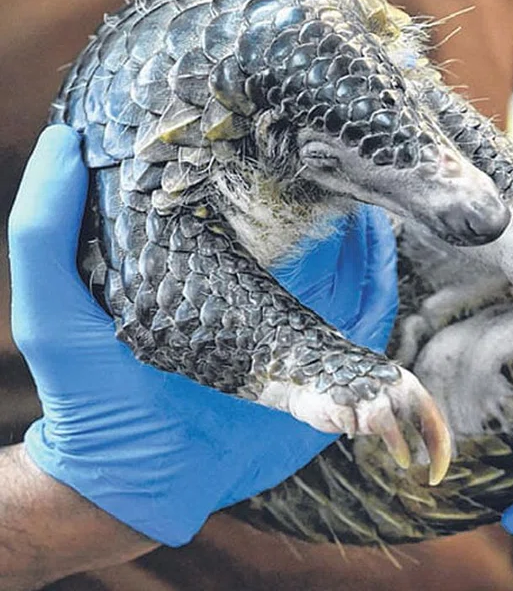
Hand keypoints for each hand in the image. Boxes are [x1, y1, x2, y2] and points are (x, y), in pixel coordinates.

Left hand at [10, 125, 397, 546]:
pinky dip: (382, 274)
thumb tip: (66, 139)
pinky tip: (380, 238)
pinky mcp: (323, 358)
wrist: (137, 477)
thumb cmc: (89, 390)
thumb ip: (43, 229)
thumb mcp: (52, 307)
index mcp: (199, 262)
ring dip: (363, 222)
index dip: (261, 158)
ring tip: (374, 177)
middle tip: (340, 143)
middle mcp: (255, 283)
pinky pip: (368, 313)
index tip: (273, 120)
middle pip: (304, 221)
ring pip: (347, 259)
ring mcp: (295, 319)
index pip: (241, 197)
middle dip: (327, 182)